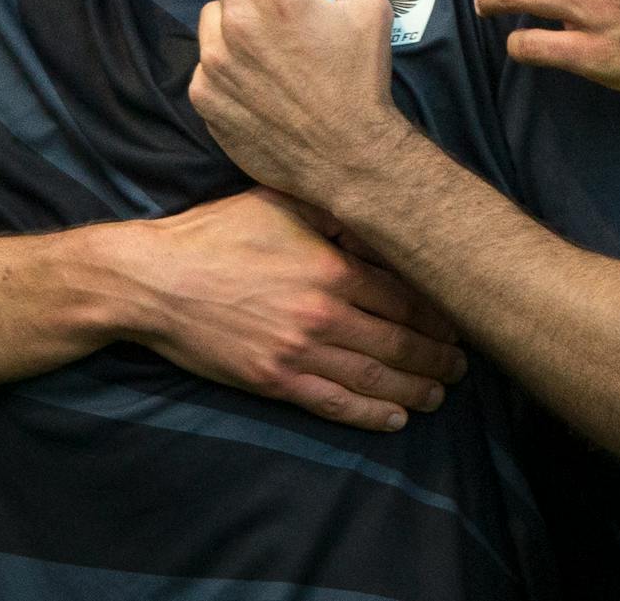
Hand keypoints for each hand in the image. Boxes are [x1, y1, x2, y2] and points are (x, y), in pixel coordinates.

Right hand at [111, 188, 465, 432]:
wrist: (157, 281)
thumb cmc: (217, 233)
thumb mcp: (279, 202)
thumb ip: (332, 210)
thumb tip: (375, 211)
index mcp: (332, 268)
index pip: (405, 296)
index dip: (437, 314)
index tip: (458, 322)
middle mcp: (324, 314)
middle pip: (400, 341)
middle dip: (437, 357)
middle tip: (462, 364)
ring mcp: (300, 353)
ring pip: (375, 377)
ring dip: (416, 388)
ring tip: (441, 393)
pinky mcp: (276, 381)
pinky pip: (335, 404)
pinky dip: (371, 414)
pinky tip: (395, 418)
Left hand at [191, 0, 405, 208]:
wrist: (346, 155)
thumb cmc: (362, 76)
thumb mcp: (369, 6)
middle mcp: (236, 22)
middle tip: (288, 17)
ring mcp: (214, 61)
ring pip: (214, 15)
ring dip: (236, 21)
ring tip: (270, 50)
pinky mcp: (203, 94)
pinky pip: (206, 58)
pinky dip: (227, 62)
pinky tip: (258, 81)